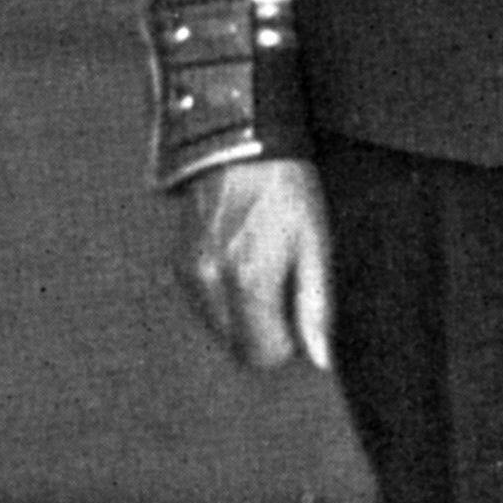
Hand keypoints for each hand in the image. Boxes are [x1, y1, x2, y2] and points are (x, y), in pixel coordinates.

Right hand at [172, 157, 334, 370]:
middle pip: (238, 348)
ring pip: (220, 330)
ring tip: (263, 274)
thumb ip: (316, 306)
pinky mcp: (180, 264)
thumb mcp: (315, 244)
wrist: (240, 143)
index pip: (264, 354)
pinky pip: (204, 307)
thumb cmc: (285, 190)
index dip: (287, 345)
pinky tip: (242, 266)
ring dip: (243, 319)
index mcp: (249, 282)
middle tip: (284, 296)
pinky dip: (225, 301)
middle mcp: (212, 284)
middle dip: (264, 335)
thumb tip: (322, 359)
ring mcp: (190, 275)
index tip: (299, 319)